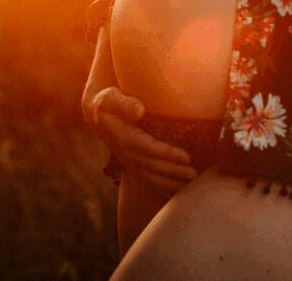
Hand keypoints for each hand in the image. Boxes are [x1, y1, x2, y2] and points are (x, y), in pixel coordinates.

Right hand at [83, 86, 198, 196]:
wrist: (96, 115)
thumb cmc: (107, 102)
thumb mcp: (110, 98)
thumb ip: (123, 103)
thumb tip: (139, 110)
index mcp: (122, 138)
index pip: (147, 148)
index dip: (167, 154)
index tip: (186, 156)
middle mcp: (125, 154)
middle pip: (152, 166)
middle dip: (173, 171)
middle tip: (194, 173)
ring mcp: (129, 162)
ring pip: (151, 177)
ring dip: (171, 182)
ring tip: (191, 184)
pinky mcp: (133, 165)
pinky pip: (149, 179)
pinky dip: (163, 187)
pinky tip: (177, 192)